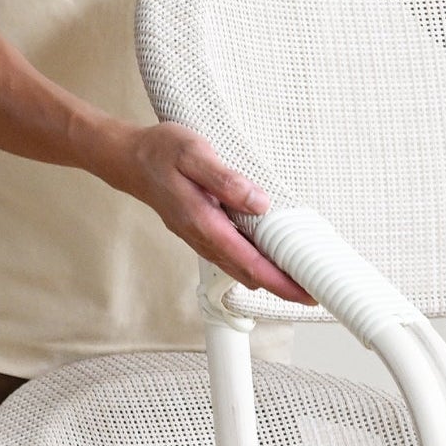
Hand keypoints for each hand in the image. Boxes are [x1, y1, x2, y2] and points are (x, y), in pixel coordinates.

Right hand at [106, 123, 312, 302]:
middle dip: (282, 287)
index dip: (281, 283)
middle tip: (316, 289)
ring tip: (299, 276)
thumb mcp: (193, 154)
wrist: (129, 159)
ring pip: (240, 269)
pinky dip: (254, 264)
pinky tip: (269, 256)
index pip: (251, 264)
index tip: (307, 293)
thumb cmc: (161, 152)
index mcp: (204, 223)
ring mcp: (201, 238)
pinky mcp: (201, 233)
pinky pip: (232, 258)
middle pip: (249, 274)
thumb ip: (225, 179)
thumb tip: (259, 203)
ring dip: (269, 277)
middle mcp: (203, 237)